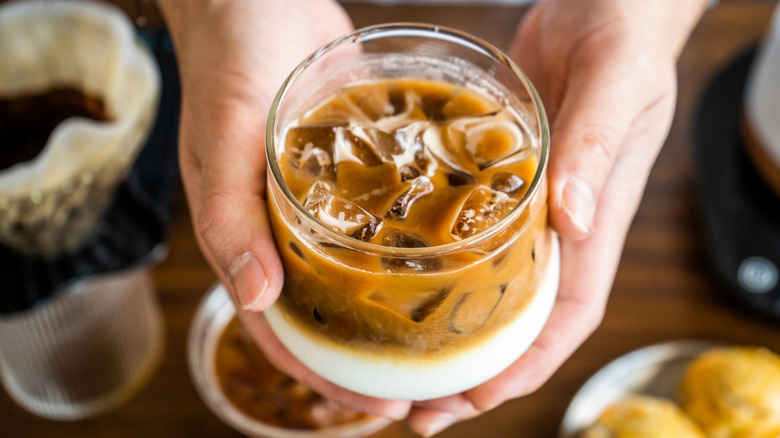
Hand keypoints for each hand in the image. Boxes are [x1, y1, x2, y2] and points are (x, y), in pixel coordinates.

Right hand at [156, 0, 411, 420]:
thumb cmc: (229, 63)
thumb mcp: (225, 139)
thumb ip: (230, 218)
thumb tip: (254, 298)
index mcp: (246, 235)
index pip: (283, 330)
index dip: (327, 374)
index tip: (380, 404)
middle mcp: (284, 226)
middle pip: (327, 309)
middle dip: (370, 351)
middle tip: (425, 377)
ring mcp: (320, 197)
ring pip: (356, 268)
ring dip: (391, 303)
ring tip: (445, 328)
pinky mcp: (351, 162)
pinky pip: (379, 214)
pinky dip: (405, 240)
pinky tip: (449, 252)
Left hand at [407, 0, 707, 434]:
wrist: (607, 0)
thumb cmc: (624, 37)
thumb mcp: (613, 85)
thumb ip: (592, 148)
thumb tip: (567, 218)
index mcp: (593, 218)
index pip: (566, 315)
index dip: (526, 365)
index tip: (478, 397)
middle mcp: (559, 223)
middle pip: (521, 318)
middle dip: (479, 370)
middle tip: (423, 408)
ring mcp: (528, 203)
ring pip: (492, 285)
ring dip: (454, 329)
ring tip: (401, 362)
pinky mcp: (498, 175)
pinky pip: (469, 233)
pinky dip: (440, 266)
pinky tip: (398, 277)